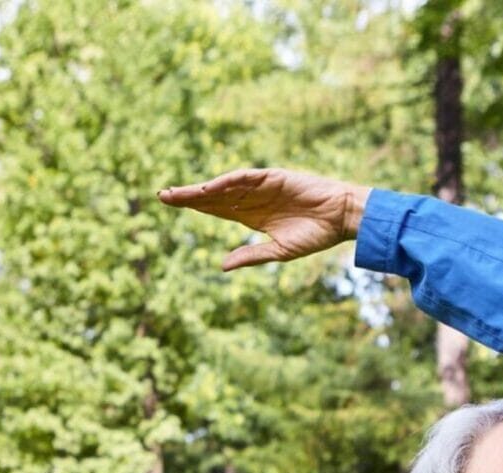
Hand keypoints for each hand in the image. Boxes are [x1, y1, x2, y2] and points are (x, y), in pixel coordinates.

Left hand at [157, 168, 368, 270]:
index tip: (170, 204)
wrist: (340, 218)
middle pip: (213, 196)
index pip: (216, 210)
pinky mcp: (273, 177)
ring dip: (201, 189)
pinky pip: (245, 178)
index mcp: (252, 216)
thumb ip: (251, 256)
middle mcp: (252, 199)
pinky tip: (209, 187)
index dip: (194, 206)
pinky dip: (227, 182)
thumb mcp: (278, 252)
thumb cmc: (314, 235)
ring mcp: (261, 187)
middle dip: (188, 196)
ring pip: (224, 186)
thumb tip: (222, 265)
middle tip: (162, 196)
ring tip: (178, 193)